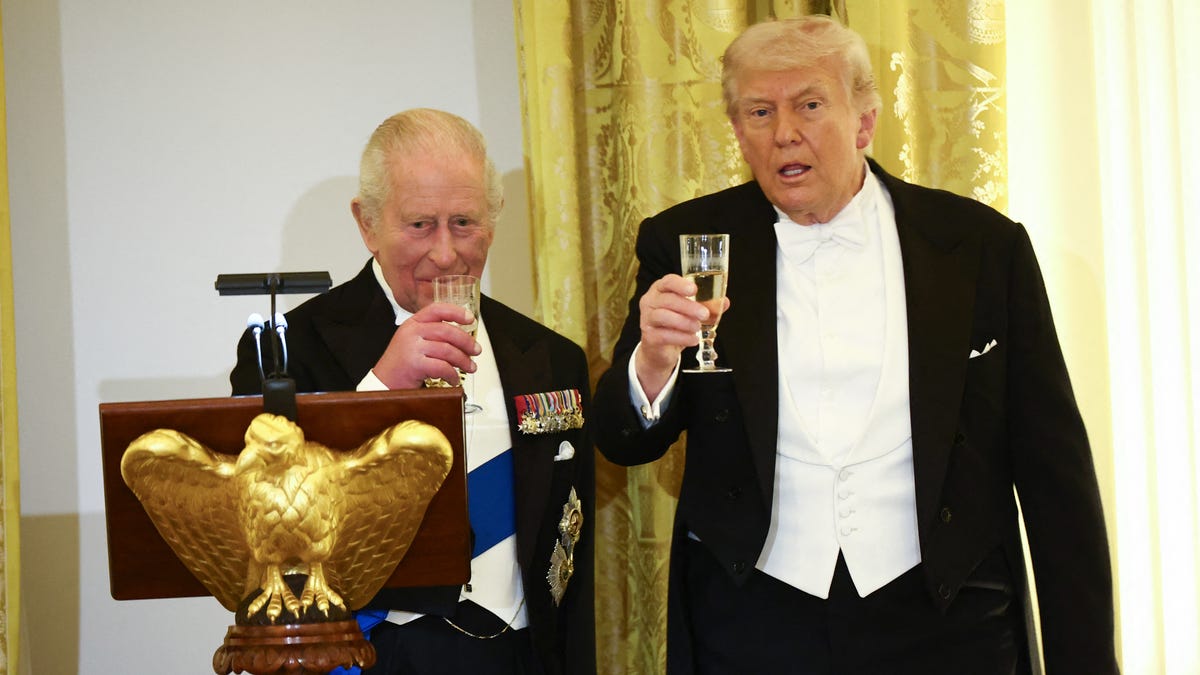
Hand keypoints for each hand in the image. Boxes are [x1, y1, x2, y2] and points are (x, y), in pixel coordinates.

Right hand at [371, 304, 480, 388]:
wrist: (382, 382)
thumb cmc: (400, 364)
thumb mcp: (412, 341)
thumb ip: (431, 334)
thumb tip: (460, 336)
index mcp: (413, 323)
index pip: (437, 309)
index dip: (456, 312)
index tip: (470, 319)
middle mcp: (412, 332)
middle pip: (447, 330)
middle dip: (466, 341)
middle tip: (476, 351)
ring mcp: (412, 347)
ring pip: (447, 350)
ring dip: (463, 360)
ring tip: (470, 367)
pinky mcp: (414, 364)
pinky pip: (442, 367)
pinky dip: (452, 374)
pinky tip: (453, 379)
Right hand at [634, 274, 730, 398]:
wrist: (662, 350)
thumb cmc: (676, 324)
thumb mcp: (693, 313)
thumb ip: (708, 306)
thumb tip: (724, 302)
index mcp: (661, 290)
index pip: (668, 281)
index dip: (680, 284)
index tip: (694, 290)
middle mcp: (650, 301)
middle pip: (668, 299)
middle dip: (688, 306)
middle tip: (704, 314)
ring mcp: (647, 319)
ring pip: (663, 316)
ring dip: (684, 322)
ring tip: (697, 327)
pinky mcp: (649, 337)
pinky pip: (664, 335)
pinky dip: (681, 337)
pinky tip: (693, 339)